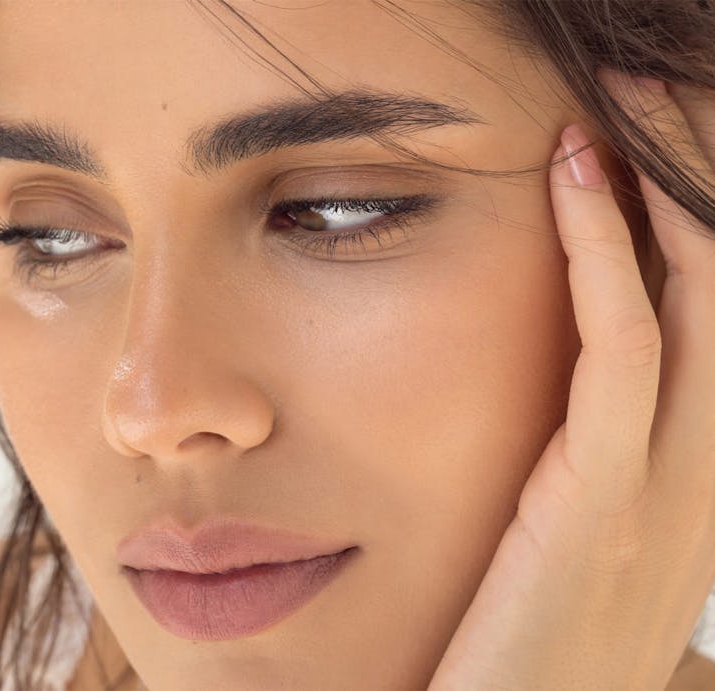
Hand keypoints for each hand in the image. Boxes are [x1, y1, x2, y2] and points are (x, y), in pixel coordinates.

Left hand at [426, 67, 714, 690]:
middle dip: (702, 174)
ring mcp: (671, 497)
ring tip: (618, 103)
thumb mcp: (578, 540)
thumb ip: (592, 459)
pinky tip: (574, 176)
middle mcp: (713, 479)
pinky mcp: (601, 509)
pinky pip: (623, 352)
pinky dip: (607, 253)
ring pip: (702, 302)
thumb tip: (579, 364)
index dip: (706, 216)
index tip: (657, 138)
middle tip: (651, 87)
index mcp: (705, 482)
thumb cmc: (524, 641)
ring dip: (669, 184)